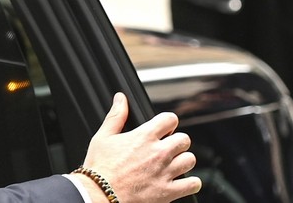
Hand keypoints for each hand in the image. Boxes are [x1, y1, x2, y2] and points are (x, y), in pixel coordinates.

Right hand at [71, 93, 201, 202]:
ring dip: (183, 161)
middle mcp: (158, 153)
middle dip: (176, 142)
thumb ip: (116, 116)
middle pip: (184, 139)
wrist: (99, 194)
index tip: (164, 128)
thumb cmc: (99, 168)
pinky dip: (190, 183)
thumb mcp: (103, 137)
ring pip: (190, 160)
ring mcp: (165, 173)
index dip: (167, 122)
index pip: (170, 119)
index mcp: (144, 137)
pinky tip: (181, 182)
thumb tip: (120, 99)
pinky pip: (193, 184)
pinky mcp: (168, 192)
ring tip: (173, 164)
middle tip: (167, 148)